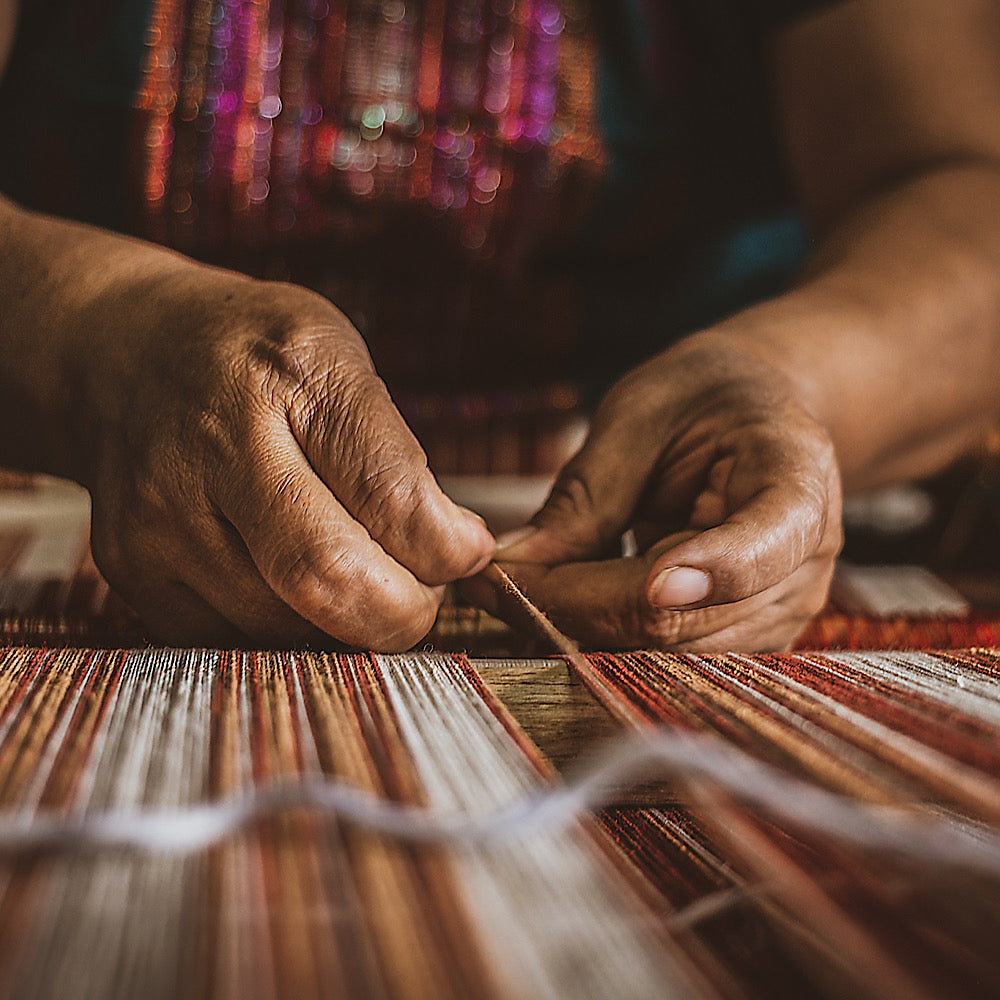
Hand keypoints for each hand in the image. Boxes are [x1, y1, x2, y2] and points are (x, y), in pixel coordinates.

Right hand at [76, 263, 492, 647]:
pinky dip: (285, 630)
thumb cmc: (255, 357)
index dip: (447, 549)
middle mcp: (219, 443)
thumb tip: (453, 558)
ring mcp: (163, 512)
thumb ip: (396, 455)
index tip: (465, 551)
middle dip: (401, 611)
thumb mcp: (340, 357)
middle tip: (422, 594)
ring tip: (358, 578)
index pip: (392, 498)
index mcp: (295, 374)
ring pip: (284, 625)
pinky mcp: (130, 565)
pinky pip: (231, 640)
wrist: (124, 351)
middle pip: (329, 578)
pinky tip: (293, 586)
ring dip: (345, 624)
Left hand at [462, 334, 842, 650]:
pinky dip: (590, 628)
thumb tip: (514, 564)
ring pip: (657, 651)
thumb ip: (588, 494)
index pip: (767, 544)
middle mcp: (801, 566)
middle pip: (681, 618)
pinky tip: (546, 593)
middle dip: (572, 603)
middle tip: (482, 578)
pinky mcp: (738, 640)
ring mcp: (774, 613)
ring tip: (503, 581)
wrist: (755, 418)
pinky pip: (655, 653)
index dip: (714, 569)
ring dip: (570, 623)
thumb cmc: (701, 399)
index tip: (655, 582)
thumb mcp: (640, 416)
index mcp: (797, 482)